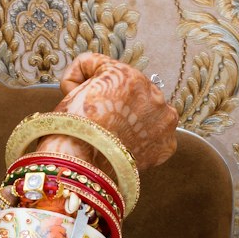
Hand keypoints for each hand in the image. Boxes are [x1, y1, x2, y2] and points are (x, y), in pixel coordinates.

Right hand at [57, 53, 177, 172]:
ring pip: (148, 115)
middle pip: (132, 94)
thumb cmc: (72, 129)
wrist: (80, 168)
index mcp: (129, 76)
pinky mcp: (166, 146)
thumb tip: (91, 74)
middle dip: (118, 103)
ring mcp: (164, 121)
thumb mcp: (74, 85)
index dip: (90, 85)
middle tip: (99, 122)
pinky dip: (142, 143)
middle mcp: (154, 94)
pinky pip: (156, 138)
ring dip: (134, 121)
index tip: (80, 98)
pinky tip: (124, 148)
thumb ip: (89, 69)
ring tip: (113, 137)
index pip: (110, 72)